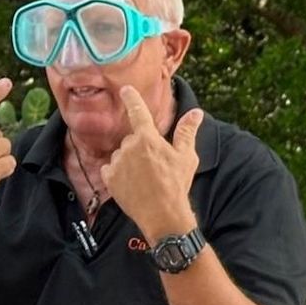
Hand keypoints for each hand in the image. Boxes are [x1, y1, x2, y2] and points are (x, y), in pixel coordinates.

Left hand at [102, 85, 203, 239]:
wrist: (162, 215)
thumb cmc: (176, 185)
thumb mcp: (186, 157)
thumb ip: (187, 132)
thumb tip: (196, 112)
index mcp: (148, 138)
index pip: (138, 111)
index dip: (131, 98)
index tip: (125, 89)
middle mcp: (129, 147)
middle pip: (132, 140)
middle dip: (142, 148)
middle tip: (156, 167)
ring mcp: (117, 163)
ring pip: (121, 155)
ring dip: (130, 162)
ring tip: (145, 178)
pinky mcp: (109, 178)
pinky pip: (110, 169)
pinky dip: (117, 174)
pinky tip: (131, 184)